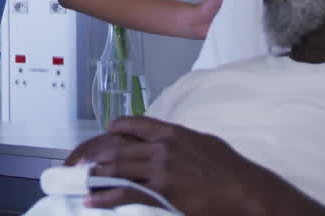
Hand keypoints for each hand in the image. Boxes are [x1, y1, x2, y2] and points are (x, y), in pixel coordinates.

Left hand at [66, 117, 324, 215]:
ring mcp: (161, 169)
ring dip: (96, 175)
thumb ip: (184, 142)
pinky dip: (105, 197)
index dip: (116, 129)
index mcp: (174, 133)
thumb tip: (173, 143)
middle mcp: (163, 147)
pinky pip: (126, 192)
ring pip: (118, 168)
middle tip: (77, 163)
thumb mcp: (206, 144)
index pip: (136, 124)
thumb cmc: (233, 171)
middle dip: (95, 155)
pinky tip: (92, 200)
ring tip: (80, 181)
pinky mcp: (162, 192)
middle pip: (119, 148)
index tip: (105, 133)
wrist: (247, 192)